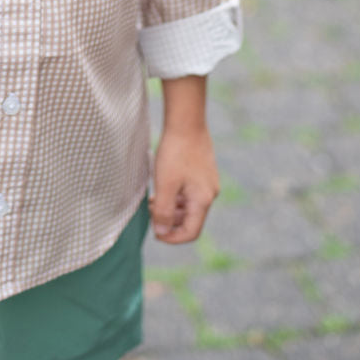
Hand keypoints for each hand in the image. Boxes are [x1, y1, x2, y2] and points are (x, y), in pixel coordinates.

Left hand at [150, 123, 219, 243]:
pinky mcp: (203, 173)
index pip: (191, 232)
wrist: (186, 121)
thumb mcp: (165, 184)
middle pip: (190, 220)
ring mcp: (207, 183)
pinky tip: (161, 188)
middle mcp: (209, 194)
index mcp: (203, 200)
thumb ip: (163, 211)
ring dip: (170, 208)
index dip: (172, 237)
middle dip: (168, 221)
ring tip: (152, 200)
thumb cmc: (175, 152)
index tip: (154, 232)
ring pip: (188, 206)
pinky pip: (189, 193)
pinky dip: (175, 196)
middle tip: (150, 211)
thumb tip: (161, 231)